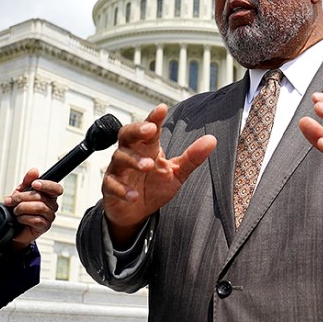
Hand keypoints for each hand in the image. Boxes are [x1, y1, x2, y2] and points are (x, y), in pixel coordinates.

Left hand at [4, 167, 62, 249]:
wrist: (15, 229)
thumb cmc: (20, 211)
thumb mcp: (21, 193)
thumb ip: (27, 182)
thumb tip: (34, 171)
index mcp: (49, 196)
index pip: (56, 188)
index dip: (46, 185)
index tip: (34, 184)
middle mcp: (52, 206)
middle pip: (41, 197)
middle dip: (22, 197)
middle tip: (11, 200)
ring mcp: (49, 217)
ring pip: (39, 207)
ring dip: (22, 208)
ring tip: (16, 210)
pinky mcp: (44, 227)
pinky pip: (36, 219)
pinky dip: (24, 218)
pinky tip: (20, 218)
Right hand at [101, 104, 216, 246]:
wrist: (136, 213)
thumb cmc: (154, 187)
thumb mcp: (177, 172)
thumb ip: (192, 157)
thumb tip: (212, 140)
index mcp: (147, 147)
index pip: (149, 128)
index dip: (154, 118)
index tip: (162, 108)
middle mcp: (131, 154)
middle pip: (127, 135)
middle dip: (137, 130)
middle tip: (150, 129)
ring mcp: (119, 170)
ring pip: (120, 157)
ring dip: (133, 160)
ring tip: (147, 166)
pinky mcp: (110, 188)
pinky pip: (111, 185)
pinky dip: (122, 189)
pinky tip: (133, 195)